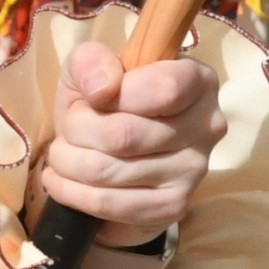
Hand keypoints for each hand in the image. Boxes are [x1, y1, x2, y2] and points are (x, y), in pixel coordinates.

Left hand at [40, 42, 222, 245]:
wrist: (104, 151)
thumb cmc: (103, 101)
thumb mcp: (90, 68)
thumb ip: (91, 60)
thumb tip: (101, 88)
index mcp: (198, 81)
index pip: (163, 88)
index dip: (114, 95)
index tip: (92, 97)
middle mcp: (206, 127)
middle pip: (124, 134)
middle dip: (77, 130)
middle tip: (68, 129)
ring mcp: (193, 171)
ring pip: (108, 170)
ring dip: (67, 161)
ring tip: (62, 154)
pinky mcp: (172, 207)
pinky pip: (108, 204)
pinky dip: (70, 192)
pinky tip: (61, 180)